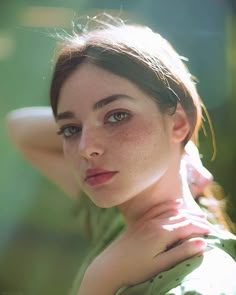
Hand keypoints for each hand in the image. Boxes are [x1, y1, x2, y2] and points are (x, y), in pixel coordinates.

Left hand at [82, 199, 210, 292]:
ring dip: (185, 211)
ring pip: (170, 211)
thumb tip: (202, 243)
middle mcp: (155, 223)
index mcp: (162, 233)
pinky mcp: (140, 222)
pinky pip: (157, 209)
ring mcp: (146, 221)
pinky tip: (174, 204)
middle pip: (180, 217)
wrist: (110, 266)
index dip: (200, 227)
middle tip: (207, 222)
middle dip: (195, 219)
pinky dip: (168, 205)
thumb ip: (181, 253)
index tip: (210, 230)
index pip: (187, 226)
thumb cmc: (136, 269)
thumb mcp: (161, 264)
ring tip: (196, 213)